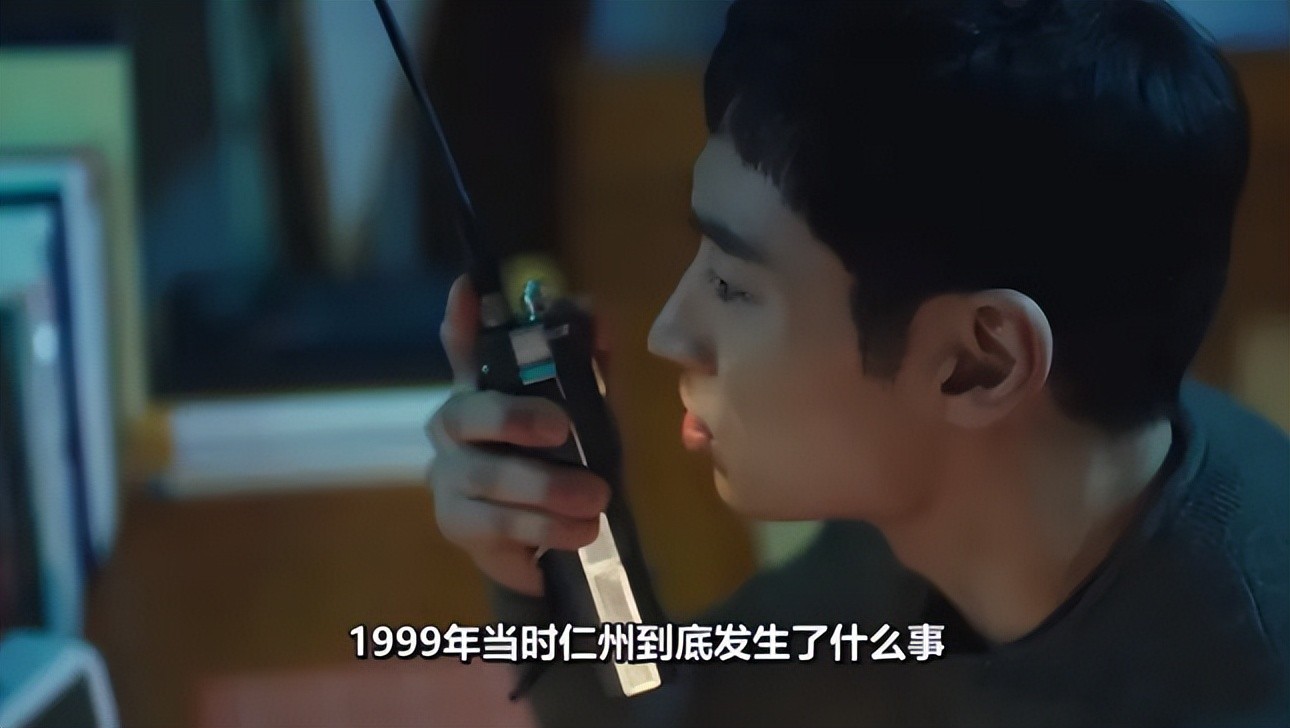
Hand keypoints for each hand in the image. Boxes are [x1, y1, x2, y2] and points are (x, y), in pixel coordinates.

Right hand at [425, 275, 610, 595]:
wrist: (552, 539)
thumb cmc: (566, 464)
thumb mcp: (590, 414)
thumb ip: (591, 366)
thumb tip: (596, 315)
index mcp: (485, 390)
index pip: (463, 348)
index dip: (461, 320)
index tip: (468, 287)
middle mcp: (454, 428)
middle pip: (461, 413)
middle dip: (511, 417)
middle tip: (561, 427)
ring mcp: (449, 477)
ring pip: (483, 477)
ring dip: (544, 489)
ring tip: (596, 500)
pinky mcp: (458, 525)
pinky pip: (494, 527)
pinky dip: (544, 529)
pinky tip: (580, 531)